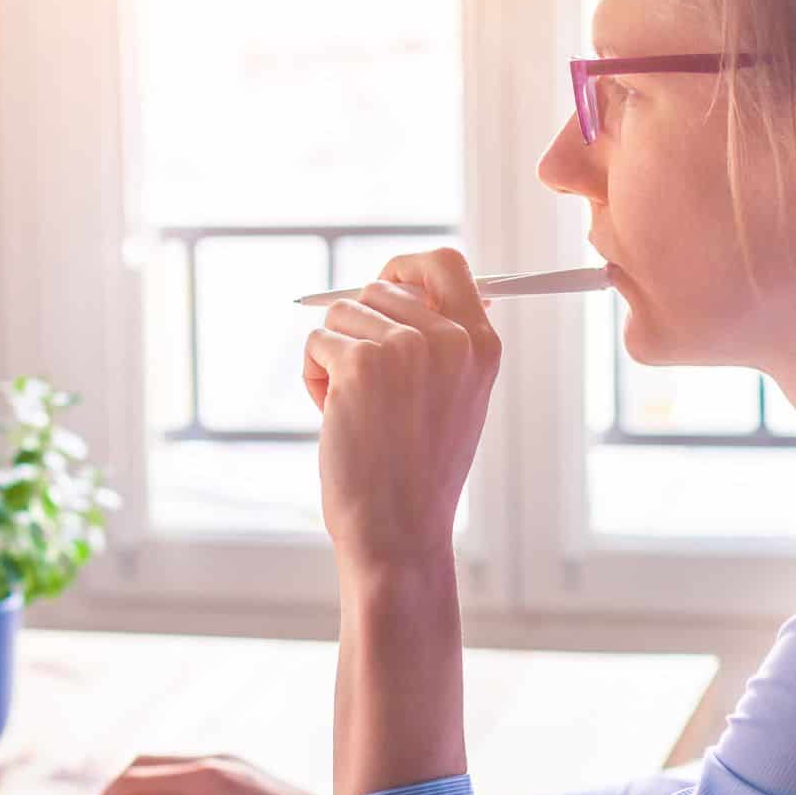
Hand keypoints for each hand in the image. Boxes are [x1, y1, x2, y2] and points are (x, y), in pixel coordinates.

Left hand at [301, 248, 500, 571]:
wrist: (399, 530)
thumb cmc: (418, 472)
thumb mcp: (455, 398)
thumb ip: (441, 341)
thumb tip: (405, 283)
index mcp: (481, 345)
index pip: (446, 264)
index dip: (406, 268)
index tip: (384, 284)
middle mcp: (449, 338)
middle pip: (379, 288)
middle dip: (358, 329)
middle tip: (365, 387)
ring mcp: (405, 347)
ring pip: (341, 314)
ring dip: (334, 357)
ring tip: (355, 409)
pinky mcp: (360, 363)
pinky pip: (316, 342)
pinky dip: (314, 378)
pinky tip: (334, 417)